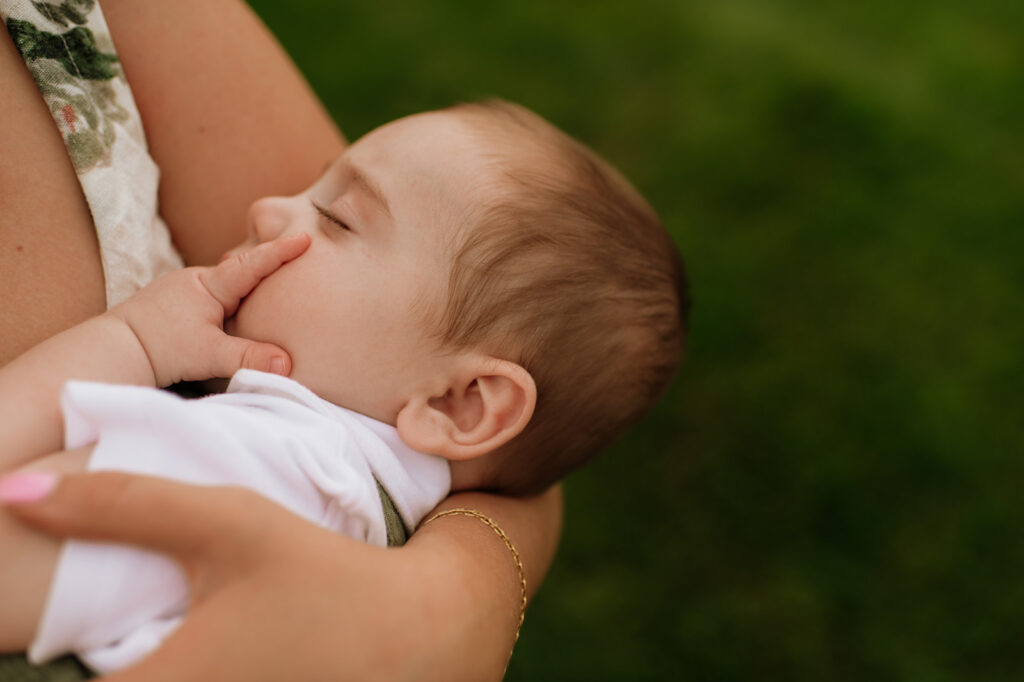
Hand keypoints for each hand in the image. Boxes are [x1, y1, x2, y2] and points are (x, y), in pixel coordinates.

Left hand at [1, 472, 540, 680]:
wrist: (417, 629)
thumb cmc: (320, 575)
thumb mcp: (226, 525)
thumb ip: (121, 506)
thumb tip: (15, 493)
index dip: (36, 655)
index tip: (45, 616)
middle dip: (87, 660)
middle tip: (93, 617)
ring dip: (127, 663)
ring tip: (145, 629)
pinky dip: (167, 668)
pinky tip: (194, 644)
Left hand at [107, 234, 309, 385]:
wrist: (114, 349)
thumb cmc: (160, 348)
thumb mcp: (209, 355)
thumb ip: (249, 357)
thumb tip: (287, 363)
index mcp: (210, 285)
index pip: (253, 264)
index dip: (280, 251)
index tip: (305, 238)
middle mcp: (198, 280)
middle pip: (242, 270)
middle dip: (269, 265)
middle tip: (299, 258)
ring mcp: (184, 289)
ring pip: (226, 285)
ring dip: (248, 288)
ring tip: (273, 294)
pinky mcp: (176, 303)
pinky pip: (214, 295)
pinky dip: (231, 300)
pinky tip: (237, 313)